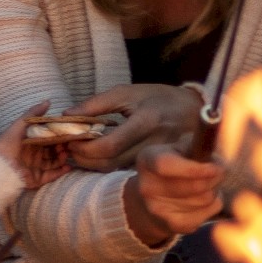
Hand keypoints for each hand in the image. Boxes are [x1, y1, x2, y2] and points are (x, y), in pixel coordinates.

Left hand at [0, 103, 68, 188]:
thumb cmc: (8, 143)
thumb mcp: (20, 124)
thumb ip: (33, 113)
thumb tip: (48, 101)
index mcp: (30, 142)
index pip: (47, 138)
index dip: (57, 135)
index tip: (67, 131)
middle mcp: (34, 154)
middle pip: (53, 150)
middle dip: (62, 147)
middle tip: (69, 143)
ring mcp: (36, 167)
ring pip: (54, 162)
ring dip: (62, 158)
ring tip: (67, 153)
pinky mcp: (37, 179)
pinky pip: (52, 175)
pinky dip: (61, 171)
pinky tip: (69, 165)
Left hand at [62, 84, 205, 170]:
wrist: (194, 110)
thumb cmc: (158, 98)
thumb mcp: (128, 92)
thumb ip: (97, 104)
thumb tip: (67, 115)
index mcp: (146, 121)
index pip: (109, 145)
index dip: (85, 147)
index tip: (71, 140)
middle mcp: (153, 144)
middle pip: (110, 163)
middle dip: (84, 158)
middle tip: (70, 148)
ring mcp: (156, 158)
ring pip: (115, 170)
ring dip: (92, 164)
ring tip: (80, 152)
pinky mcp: (155, 166)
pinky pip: (123, 171)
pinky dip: (106, 166)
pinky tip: (97, 157)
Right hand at [123, 141, 223, 245]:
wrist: (155, 201)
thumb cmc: (175, 167)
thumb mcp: (178, 149)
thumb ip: (196, 145)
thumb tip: (216, 153)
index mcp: (147, 160)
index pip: (166, 164)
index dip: (194, 168)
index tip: (216, 167)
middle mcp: (147, 186)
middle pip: (193, 185)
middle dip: (215, 177)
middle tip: (220, 170)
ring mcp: (158, 209)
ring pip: (205, 198)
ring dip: (214, 189)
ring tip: (208, 184)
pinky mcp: (172, 225)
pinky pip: (208, 212)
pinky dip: (214, 204)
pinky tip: (204, 199)